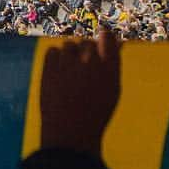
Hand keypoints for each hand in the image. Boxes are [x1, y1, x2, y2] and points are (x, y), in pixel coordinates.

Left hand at [39, 27, 119, 157]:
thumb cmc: (95, 112)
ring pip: (68, 45)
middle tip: (82, 71)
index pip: (106, 36)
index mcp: (110, 66)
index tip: (100, 41)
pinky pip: (52, 50)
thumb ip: (113, 62)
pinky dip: (55, 58)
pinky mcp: (50, 67)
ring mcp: (69, 62)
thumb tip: (118, 40)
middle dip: (85, 52)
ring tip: (70, 75)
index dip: (103, 36)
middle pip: (86, 41)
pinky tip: (58, 74)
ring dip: (70, 55)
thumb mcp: (112, 88)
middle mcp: (90, 60)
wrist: (71, 132)